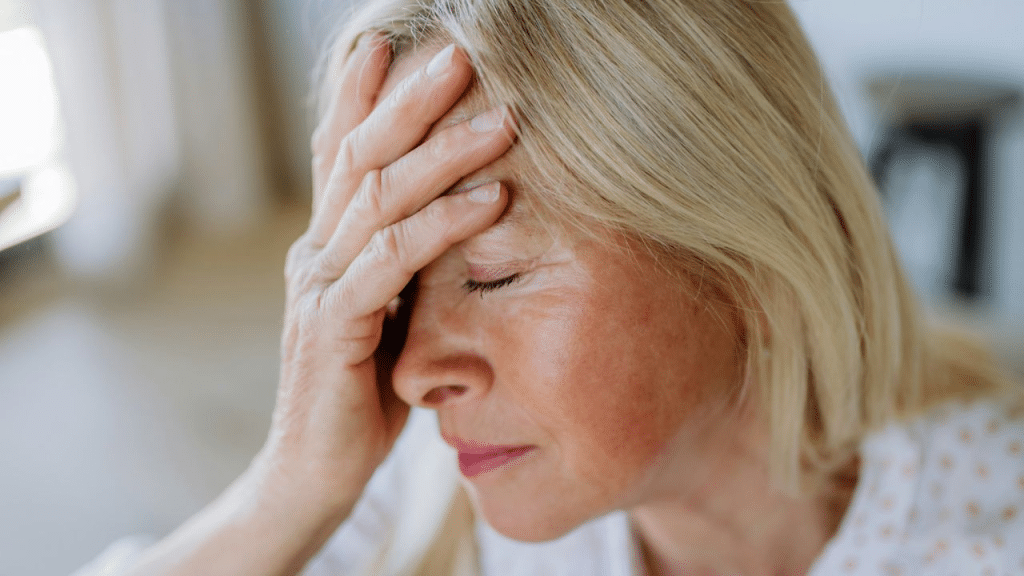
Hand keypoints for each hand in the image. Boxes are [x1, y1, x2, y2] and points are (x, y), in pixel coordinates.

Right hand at [253, 34, 515, 515]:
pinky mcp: (334, 326)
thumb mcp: (387, 314)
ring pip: (379, 198)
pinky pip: (391, 261)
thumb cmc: (360, 393)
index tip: (397, 45)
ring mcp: (319, 286)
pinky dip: (442, 225)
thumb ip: (403, 264)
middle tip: (460, 54)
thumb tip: (456, 214)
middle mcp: (315, 252)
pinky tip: (490, 200)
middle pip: (359, 157)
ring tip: (502, 121)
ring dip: (444, 155)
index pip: (342, 154)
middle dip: (411, 102)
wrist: (315, 471)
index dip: (364, 97)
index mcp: (327, 244)